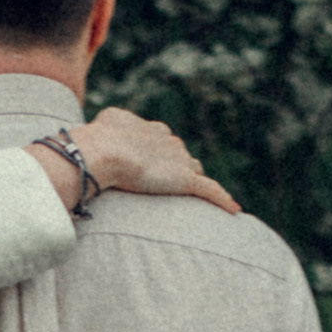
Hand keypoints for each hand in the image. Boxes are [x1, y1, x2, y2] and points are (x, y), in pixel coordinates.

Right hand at [77, 109, 241, 214]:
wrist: (103, 152)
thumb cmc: (97, 139)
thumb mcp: (104, 121)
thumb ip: (111, 125)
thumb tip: (103, 125)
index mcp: (152, 128)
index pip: (164, 141)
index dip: (160, 154)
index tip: (151, 166)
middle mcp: (170, 141)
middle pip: (181, 156)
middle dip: (176, 168)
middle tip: (163, 186)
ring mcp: (180, 160)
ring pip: (195, 170)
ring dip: (193, 181)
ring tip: (190, 199)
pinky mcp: (185, 180)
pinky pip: (210, 190)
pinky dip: (222, 200)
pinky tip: (233, 210)